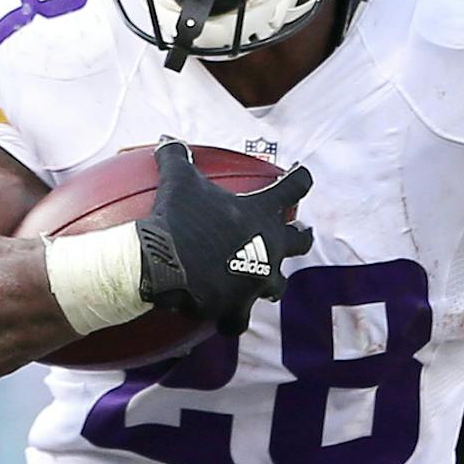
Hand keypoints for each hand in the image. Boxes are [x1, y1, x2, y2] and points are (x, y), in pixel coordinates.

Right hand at [137, 140, 314, 336]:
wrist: (162, 263)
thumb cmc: (175, 218)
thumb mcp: (177, 181)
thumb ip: (177, 158)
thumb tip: (167, 141)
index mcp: (262, 213)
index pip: (295, 187)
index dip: (300, 179)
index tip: (300, 175)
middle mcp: (270, 248)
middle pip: (300, 241)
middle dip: (301, 236)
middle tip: (301, 234)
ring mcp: (256, 281)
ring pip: (277, 286)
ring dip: (272, 283)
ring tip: (266, 285)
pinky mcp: (236, 308)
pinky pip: (239, 320)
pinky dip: (232, 320)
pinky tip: (227, 322)